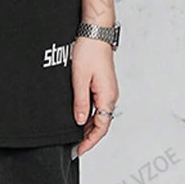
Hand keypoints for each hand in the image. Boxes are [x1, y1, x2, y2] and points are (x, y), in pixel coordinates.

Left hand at [71, 36, 118, 156]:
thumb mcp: (80, 79)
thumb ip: (80, 103)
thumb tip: (79, 122)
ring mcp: (108, 90)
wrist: (95, 33)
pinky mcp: (103, 84)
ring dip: (88, 125)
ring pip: (99, 115)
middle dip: (88, 136)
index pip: (101, 127)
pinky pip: (98, 105)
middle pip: (101, 123)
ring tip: (74, 134)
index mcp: (107, 97)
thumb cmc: (89, 51)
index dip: (90, 141)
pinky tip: (79, 115)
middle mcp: (111, 95)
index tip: (79, 150)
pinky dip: (89, 114)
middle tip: (74, 146)